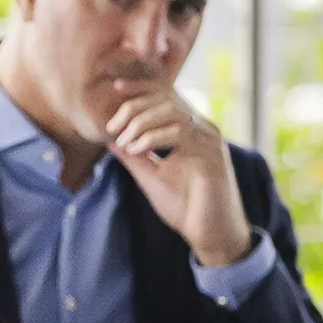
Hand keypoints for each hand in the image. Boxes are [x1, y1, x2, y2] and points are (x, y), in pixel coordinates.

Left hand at [99, 87, 253, 267]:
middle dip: (134, 108)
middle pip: (167, 99)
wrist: (210, 233)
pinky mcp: (213, 153)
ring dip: (141, 123)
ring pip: (172, 112)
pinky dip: (153, 137)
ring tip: (124, 142)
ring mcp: (210, 139)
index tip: (116, 89)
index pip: (166, 97)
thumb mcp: (151, 176)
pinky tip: (136, 149)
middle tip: (113, 127)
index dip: (142, 88)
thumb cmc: (185, 206)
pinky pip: (180, 132)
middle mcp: (202, 129)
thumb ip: (133, 155)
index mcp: (190, 130)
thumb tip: (109, 139)